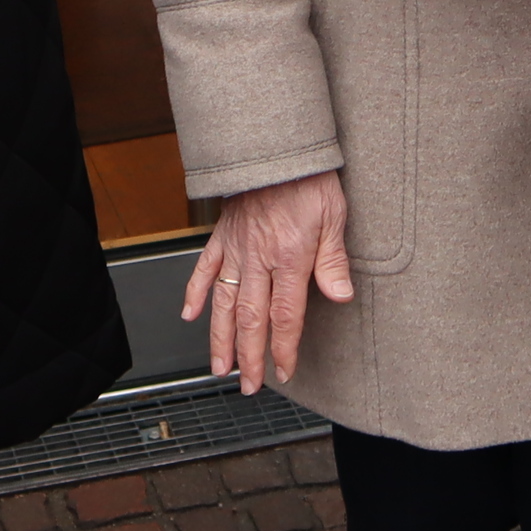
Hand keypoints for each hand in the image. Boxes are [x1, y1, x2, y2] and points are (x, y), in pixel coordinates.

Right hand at [183, 171, 352, 392]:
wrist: (275, 145)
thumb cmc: (308, 177)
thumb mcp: (333, 216)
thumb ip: (333, 260)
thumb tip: (340, 296)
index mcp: (289, 257)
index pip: (285, 315)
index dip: (283, 348)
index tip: (283, 370)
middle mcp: (259, 258)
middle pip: (251, 319)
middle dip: (249, 357)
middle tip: (248, 386)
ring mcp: (236, 248)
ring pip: (224, 303)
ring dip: (221, 339)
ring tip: (219, 368)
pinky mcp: (222, 235)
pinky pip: (204, 268)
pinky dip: (194, 293)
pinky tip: (189, 316)